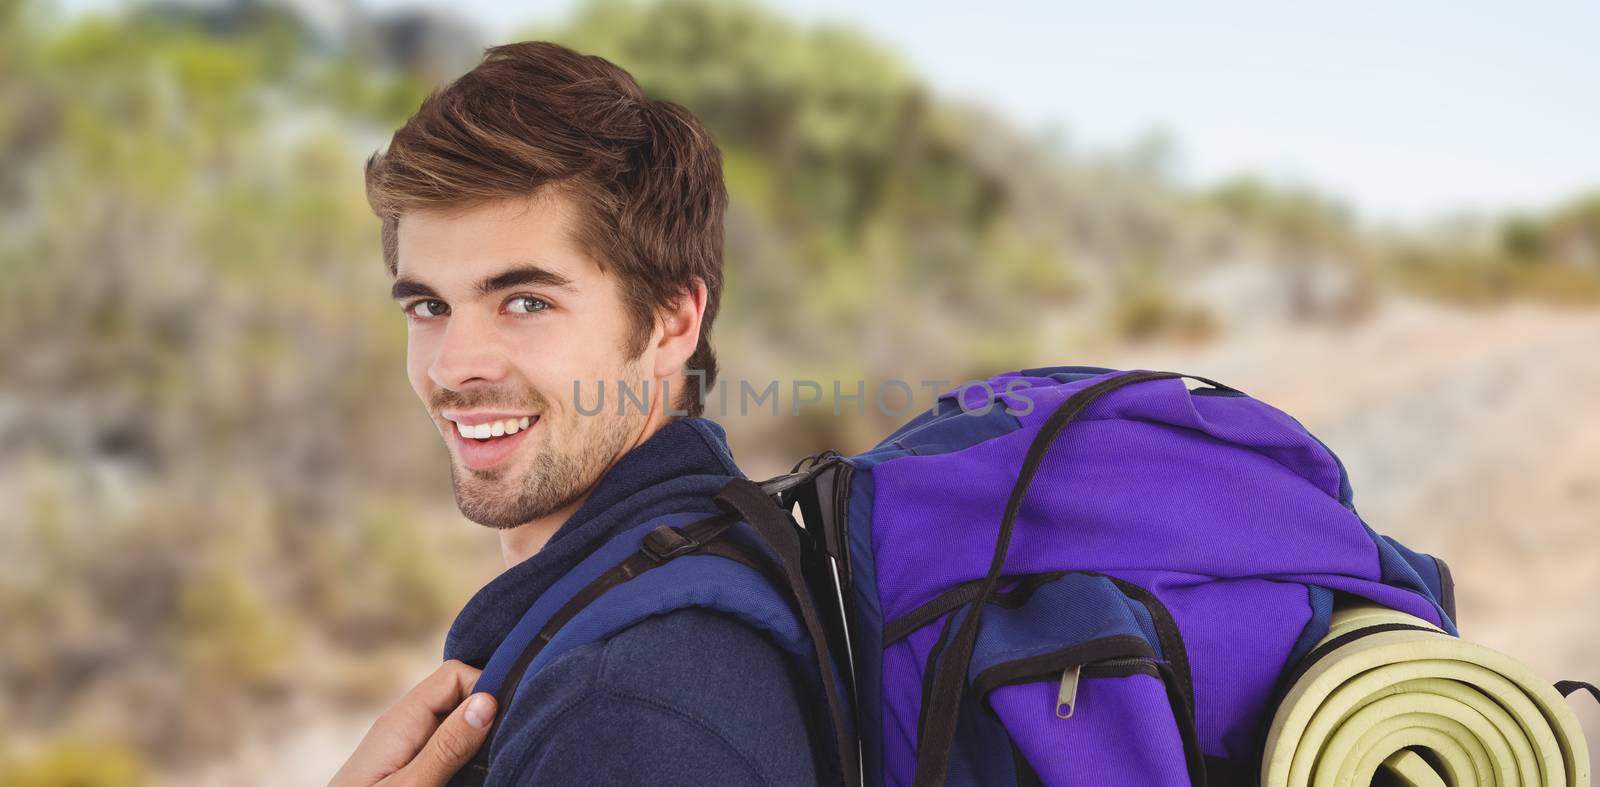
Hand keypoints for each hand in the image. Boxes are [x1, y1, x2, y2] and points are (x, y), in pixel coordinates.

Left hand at [329, 659, 496, 786]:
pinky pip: (444, 746)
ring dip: (477, 741)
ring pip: (455, 723)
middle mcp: (404, 726)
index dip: (484, 690)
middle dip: (484, 716)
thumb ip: (448, 746)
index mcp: (400, 720)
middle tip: (502, 749)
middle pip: (457, 697)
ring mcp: (405, 746)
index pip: (455, 675)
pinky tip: (474, 775)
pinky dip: (464, 757)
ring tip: (491, 765)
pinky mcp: (408, 767)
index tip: (504, 726)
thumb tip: (488, 700)